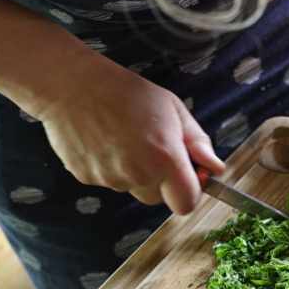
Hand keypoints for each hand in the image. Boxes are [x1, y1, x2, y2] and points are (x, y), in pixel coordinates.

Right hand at [29, 56, 224, 213]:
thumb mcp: (172, 108)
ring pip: (132, 188)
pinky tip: (105, 140)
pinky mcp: (87, 178)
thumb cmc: (126, 91)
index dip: (190, 191)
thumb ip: (197, 142)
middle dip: (161, 181)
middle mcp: (138, 174)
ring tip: (124, 138)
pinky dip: (110, 167)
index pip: (187, 203)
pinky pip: (108, 181)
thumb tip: (215, 168)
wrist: (72, 85)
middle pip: (158, 198)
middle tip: (151, 147)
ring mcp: (110, 179)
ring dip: (134, 172)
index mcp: (164, 158)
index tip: (187, 174)